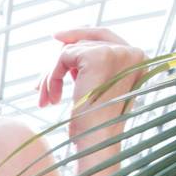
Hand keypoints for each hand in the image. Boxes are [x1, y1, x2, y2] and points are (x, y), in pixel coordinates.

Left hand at [38, 27, 146, 147]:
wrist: (97, 142)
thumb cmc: (95, 125)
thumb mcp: (96, 89)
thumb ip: (88, 66)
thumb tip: (63, 43)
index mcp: (138, 60)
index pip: (105, 35)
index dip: (80, 33)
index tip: (56, 37)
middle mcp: (133, 52)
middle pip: (84, 42)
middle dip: (57, 63)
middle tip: (37, 85)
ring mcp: (117, 52)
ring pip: (70, 50)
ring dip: (51, 76)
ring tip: (46, 100)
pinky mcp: (98, 56)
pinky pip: (63, 56)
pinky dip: (51, 76)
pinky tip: (52, 98)